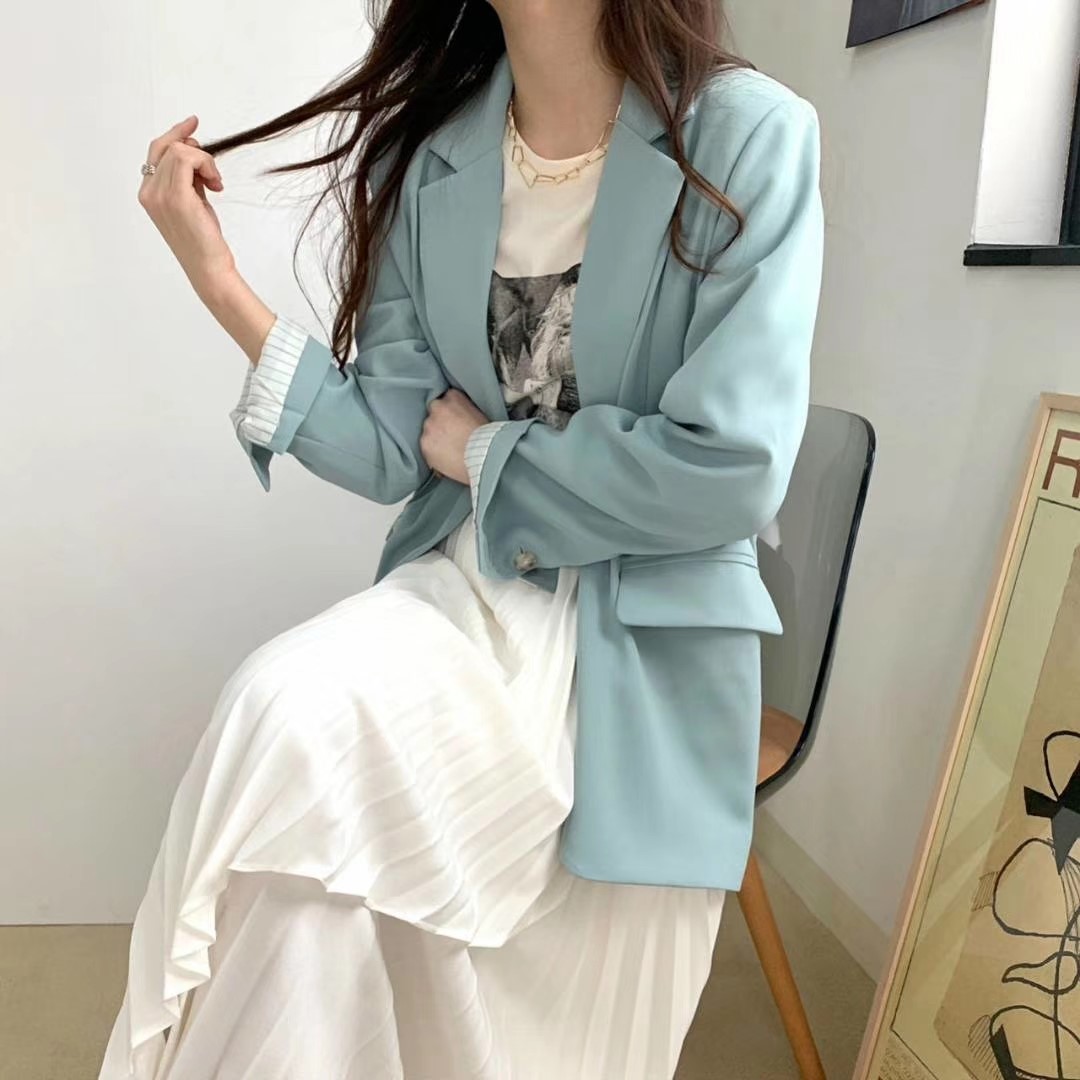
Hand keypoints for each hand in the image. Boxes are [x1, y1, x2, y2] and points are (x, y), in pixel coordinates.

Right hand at [138, 115, 236, 298]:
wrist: (208, 269)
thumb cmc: (203, 241)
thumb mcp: (193, 202)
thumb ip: (188, 178)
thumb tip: (194, 151)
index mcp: (148, 193)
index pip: (156, 151)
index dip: (175, 134)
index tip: (193, 124)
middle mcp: (149, 192)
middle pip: (166, 146)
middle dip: (193, 148)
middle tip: (211, 169)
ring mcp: (160, 194)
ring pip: (180, 150)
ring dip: (204, 161)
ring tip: (215, 183)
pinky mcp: (177, 197)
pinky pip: (188, 159)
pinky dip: (206, 165)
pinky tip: (216, 184)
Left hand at [420, 389, 489, 484]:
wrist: (485, 456)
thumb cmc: (487, 437)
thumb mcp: (480, 414)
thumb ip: (465, 409)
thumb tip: (460, 417)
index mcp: (453, 397)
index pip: (446, 399)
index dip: (451, 412)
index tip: (455, 420)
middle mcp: (438, 408)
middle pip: (434, 414)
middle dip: (441, 424)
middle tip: (453, 436)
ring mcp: (429, 426)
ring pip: (428, 431)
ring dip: (436, 438)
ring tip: (451, 449)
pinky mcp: (425, 444)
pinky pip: (427, 448)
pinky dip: (434, 452)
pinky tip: (447, 457)